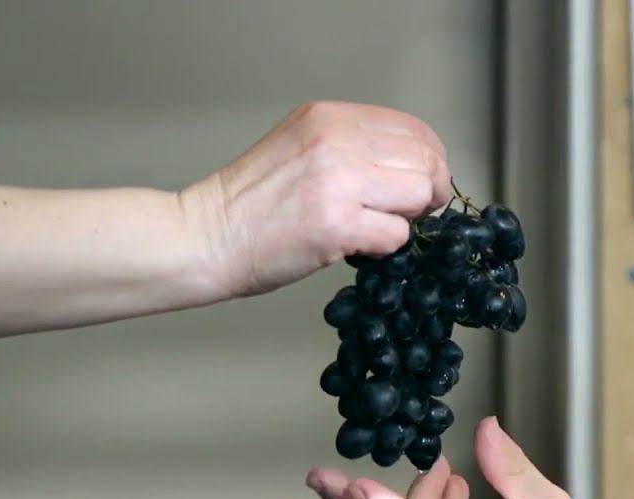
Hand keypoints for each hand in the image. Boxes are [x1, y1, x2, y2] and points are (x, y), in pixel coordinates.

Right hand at [184, 100, 450, 299]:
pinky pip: (397, 235)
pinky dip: (385, 246)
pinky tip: (358, 245)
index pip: (412, 128)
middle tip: (411, 213)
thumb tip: (408, 166)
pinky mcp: (337, 225)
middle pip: (425, 160)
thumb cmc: (247, 203)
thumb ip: (349, 145)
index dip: (428, 160)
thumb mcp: (298, 145)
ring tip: (378, 226)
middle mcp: (336, 140)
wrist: (204, 237)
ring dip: (408, 218)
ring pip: (419, 194)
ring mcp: (338, 181)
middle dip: (428, 191)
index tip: (421, 183)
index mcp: (327, 117)